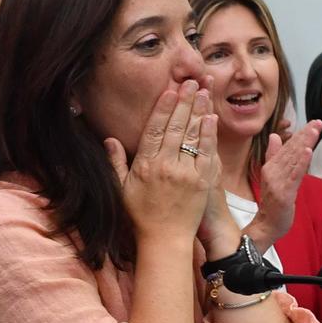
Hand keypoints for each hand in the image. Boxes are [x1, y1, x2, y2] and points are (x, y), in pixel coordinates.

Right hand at [105, 81, 216, 246]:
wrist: (165, 241)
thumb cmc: (140, 216)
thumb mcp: (121, 189)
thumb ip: (115, 163)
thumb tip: (110, 139)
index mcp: (145, 165)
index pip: (154, 129)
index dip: (163, 108)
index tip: (170, 90)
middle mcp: (165, 166)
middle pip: (175, 127)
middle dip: (184, 102)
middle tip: (191, 82)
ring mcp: (185, 174)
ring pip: (192, 136)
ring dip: (198, 111)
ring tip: (203, 92)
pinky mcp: (201, 183)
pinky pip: (206, 153)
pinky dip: (209, 135)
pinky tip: (211, 118)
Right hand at [243, 121, 321, 248]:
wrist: (266, 225)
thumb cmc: (272, 203)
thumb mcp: (273, 176)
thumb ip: (273, 156)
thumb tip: (274, 136)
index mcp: (271, 166)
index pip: (287, 146)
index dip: (300, 134)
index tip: (313, 123)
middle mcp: (272, 171)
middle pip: (291, 150)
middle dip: (305, 135)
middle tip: (318, 122)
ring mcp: (278, 182)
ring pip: (293, 160)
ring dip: (304, 144)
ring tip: (314, 131)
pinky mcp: (284, 193)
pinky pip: (294, 175)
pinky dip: (301, 163)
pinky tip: (307, 151)